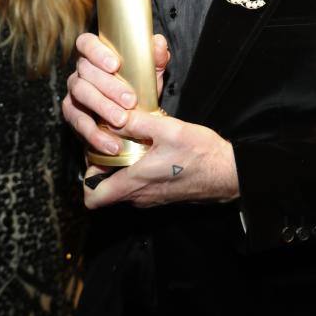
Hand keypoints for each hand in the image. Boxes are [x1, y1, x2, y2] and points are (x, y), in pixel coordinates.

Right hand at [62, 32, 169, 155]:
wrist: (133, 116)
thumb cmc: (139, 86)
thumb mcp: (150, 72)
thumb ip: (155, 56)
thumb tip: (158, 43)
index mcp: (96, 53)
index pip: (87, 43)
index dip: (97, 52)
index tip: (115, 65)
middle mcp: (81, 70)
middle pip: (86, 72)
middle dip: (108, 86)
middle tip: (130, 101)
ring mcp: (74, 92)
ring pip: (80, 95)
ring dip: (102, 108)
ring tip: (122, 121)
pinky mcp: (72, 114)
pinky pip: (78, 122)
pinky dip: (94, 134)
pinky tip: (111, 143)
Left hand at [83, 108, 239, 207]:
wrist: (229, 173)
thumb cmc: (202, 154)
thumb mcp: (170, 129)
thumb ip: (140, 122)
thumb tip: (115, 116)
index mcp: (135, 182)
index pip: (92, 198)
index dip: (86, 178)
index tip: (94, 155)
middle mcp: (139, 197)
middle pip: (105, 190)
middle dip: (102, 168)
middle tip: (111, 141)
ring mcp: (151, 199)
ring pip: (122, 188)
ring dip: (121, 168)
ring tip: (131, 142)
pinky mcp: (162, 196)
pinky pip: (139, 187)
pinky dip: (136, 171)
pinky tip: (149, 149)